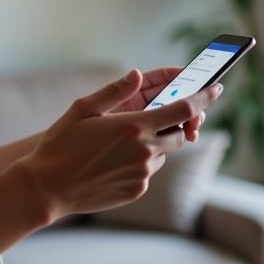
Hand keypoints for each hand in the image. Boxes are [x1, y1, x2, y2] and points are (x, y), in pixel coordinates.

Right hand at [15, 70, 222, 221]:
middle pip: (178, 133)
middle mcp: (145, 151)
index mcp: (135, 126)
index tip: (216, 88)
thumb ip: (114, 91)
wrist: (47, 187)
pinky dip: (140, 163)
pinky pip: (148, 172)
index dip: (204, 98)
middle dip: (174, 124)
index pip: (184, 109)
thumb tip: (137, 74)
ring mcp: (142, 174)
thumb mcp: (83, 109)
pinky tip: (112, 162)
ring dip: (153, 144)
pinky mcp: (136, 190)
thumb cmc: (61, 144)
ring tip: (119, 144)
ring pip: (162, 153)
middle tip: (153, 118)